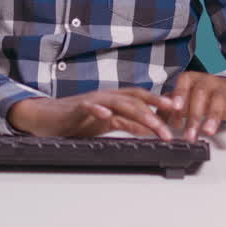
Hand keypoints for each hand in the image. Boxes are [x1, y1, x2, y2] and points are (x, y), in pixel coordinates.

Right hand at [8, 88, 179, 140]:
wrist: (47, 117)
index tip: (178, 111)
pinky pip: (89, 106)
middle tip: (169, 127)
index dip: (159, 102)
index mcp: (115, 100)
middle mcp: (106, 96)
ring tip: (152, 122)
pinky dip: (98, 109)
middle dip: (155, 112)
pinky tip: (106, 115)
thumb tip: (150, 130)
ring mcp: (92, 100)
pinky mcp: (76, 107)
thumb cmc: (77, 120)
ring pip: (118, 102)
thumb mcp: (108, 124)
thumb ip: (128, 124)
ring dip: (137, 112)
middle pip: (135, 100)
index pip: (141, 98)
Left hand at [164, 72, 225, 141]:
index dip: (179, 95)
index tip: (175, 108)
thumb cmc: (199, 94)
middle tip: (189, 135)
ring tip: (209, 131)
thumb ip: (169, 108)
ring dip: (213, 117)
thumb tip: (155, 122)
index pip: (183, 84)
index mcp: (191, 79)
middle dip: (194, 116)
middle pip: (200, 95)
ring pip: (218, 101)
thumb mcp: (184, 97)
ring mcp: (222, 89)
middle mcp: (207, 81)